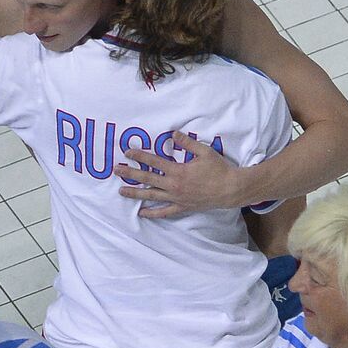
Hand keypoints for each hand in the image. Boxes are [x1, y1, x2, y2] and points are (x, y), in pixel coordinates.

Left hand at [114, 134, 246, 216]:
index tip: (127, 153)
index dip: (140, 156)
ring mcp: (177, 198)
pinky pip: (164, 212)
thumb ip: (187, 143)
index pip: (154, 162)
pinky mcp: (182, 207)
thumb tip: (173, 133)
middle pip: (148, 179)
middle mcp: (174, 186)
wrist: (231, 190)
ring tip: (121, 191)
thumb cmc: (219, 169)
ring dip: (135, 193)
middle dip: (131, 174)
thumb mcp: (204, 151)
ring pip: (152, 196)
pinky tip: (141, 214)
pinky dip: (152, 214)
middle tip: (116, 170)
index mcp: (178, 171)